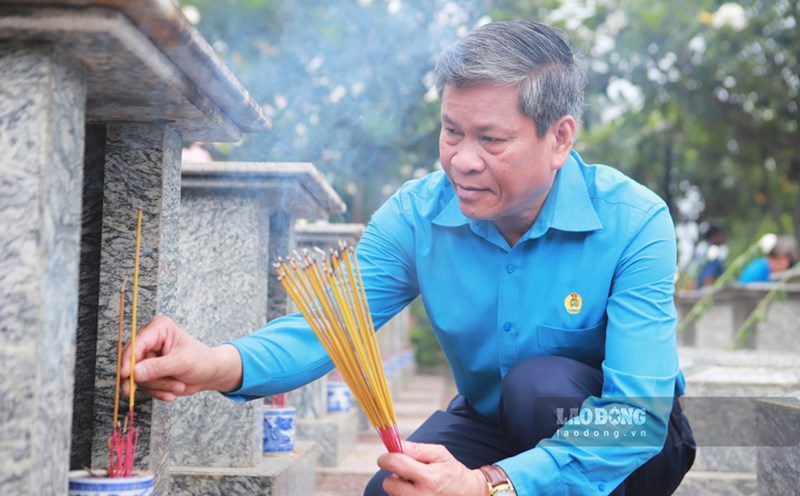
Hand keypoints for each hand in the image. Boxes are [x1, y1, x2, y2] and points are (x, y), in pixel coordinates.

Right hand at [119, 315, 242, 401]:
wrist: (210, 373)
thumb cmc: (201, 361)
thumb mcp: (182, 362)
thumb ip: (158, 367)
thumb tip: (134, 373)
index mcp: (159, 328)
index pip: (137, 342)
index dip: (128, 359)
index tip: (126, 374)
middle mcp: (150, 340)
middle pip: (131, 361)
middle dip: (144, 379)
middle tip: (146, 390)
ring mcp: (148, 357)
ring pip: (137, 377)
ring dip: (157, 386)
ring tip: (177, 386)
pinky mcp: (148, 372)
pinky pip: (143, 386)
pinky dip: (157, 392)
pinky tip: (171, 393)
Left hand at [377, 441, 486, 495]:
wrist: (468, 494)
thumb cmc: (452, 472)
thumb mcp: (439, 454)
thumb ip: (416, 449)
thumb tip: (395, 445)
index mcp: (428, 478)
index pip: (395, 463)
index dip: (386, 458)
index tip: (385, 458)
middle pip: (388, 484)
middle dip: (393, 476)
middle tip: (406, 473)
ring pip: (392, 495)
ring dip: (399, 488)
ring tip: (416, 485)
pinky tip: (416, 493)